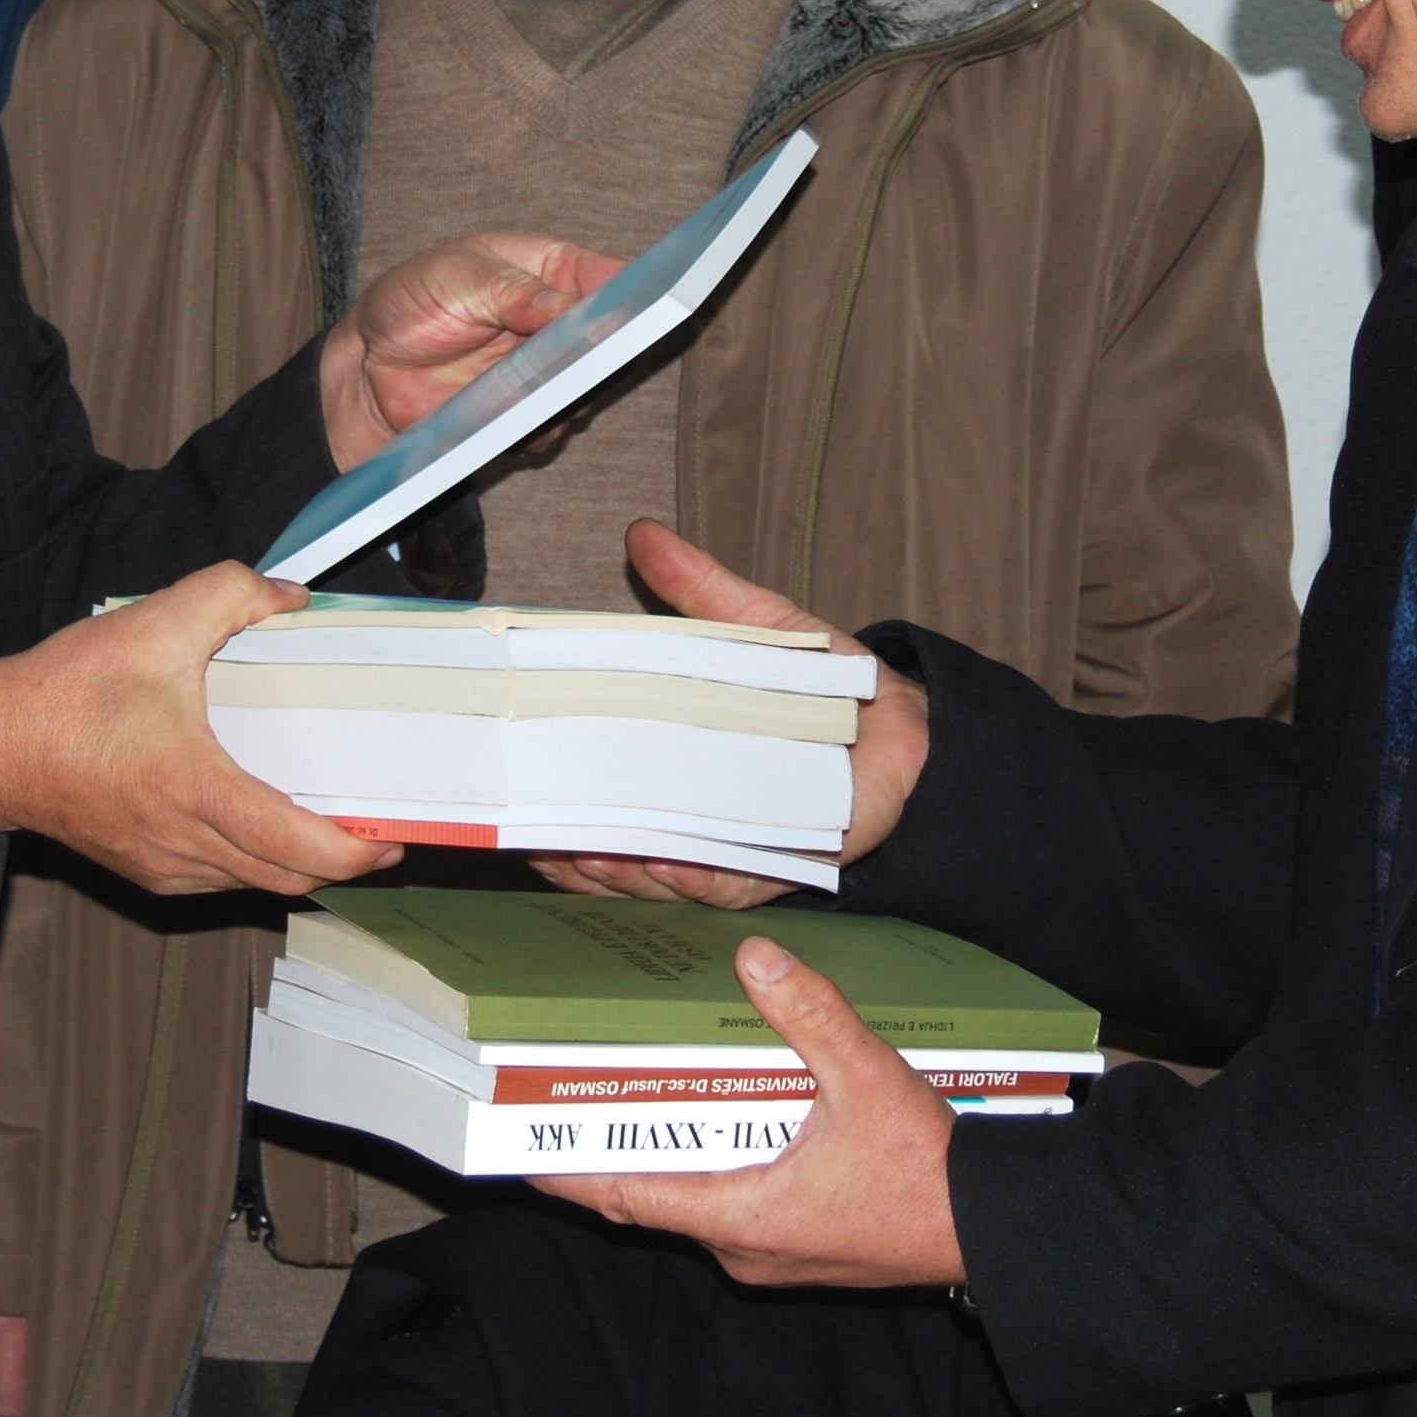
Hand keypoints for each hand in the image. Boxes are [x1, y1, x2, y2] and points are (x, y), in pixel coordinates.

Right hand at [0, 561, 402, 895]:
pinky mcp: (145, 870)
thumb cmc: (63, 697)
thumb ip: (230, 593)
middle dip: (342, 861)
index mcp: (193, 790)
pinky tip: (268, 823)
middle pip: (286, 879)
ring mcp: (162, 865)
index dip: (353, 851)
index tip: (392, 839)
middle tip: (380, 830)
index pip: (294, 846)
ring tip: (333, 824)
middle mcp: (182, 843)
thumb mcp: (152, 624)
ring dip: (298, 863)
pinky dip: (256, 862)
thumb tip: (289, 598)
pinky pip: (220, 880)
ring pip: (253, 884)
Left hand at [319, 231, 624, 468]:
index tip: (651, 304)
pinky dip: (538, 426)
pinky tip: (508, 417)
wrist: (366, 367)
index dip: (637, 289)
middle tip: (592, 353)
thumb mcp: (456, 278)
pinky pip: (552, 428)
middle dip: (608, 348)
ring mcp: (545, 371)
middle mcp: (557, 322)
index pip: (609, 275)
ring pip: (588, 389)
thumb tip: (572, 307)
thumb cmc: (411, 301)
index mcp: (549, 269)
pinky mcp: (525, 414)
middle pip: (612, 338)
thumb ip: (512, 291)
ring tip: (538, 386)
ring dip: (571, 392)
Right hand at [533, 522, 929, 908]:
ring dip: (616, 869)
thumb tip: (643, 534)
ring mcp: (727, 845)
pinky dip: (690, 877)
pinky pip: (724, 882)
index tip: (509, 788)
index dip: (548, 798)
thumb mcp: (757, 625)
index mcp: (669, 764)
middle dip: (567, 847)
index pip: (593, 792)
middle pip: (610, 847)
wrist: (907, 727)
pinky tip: (663, 862)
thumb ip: (701, 587)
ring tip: (587, 849)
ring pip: (655, 876)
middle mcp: (688, 815)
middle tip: (532, 831)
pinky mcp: (775, 866)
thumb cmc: (825, 684)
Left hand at [535, 935, 964, 1288]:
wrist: (990, 1230)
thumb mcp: (868, 1078)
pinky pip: (735, 1205)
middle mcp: (745, 1246)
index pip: (627, 1195)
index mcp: (742, 1215)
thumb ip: (811, 1015)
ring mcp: (773, 1253)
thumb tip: (755, 957)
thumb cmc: (929, 1171)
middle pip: (653, 1195)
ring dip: (667, 1152)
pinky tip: (724, 1117)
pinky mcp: (801, 1246)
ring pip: (696, 1200)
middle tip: (570, 1095)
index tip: (518, 1147)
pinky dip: (714, 1164)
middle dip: (612, 1147)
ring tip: (635, 1093)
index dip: (569, 1170)